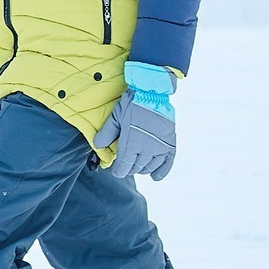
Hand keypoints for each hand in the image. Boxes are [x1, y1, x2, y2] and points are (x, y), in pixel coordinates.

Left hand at [95, 62, 177, 179]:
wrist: (152, 92)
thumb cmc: (132, 103)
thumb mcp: (115, 117)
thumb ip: (106, 133)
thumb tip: (98, 145)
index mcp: (131, 143)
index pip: (124, 167)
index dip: (119, 171)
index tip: (116, 171)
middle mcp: (146, 148)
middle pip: (136, 167)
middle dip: (129, 168)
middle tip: (126, 164)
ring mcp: (159, 146)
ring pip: (149, 167)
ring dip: (142, 168)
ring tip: (138, 165)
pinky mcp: (170, 143)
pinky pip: (167, 163)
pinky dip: (161, 172)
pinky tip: (154, 176)